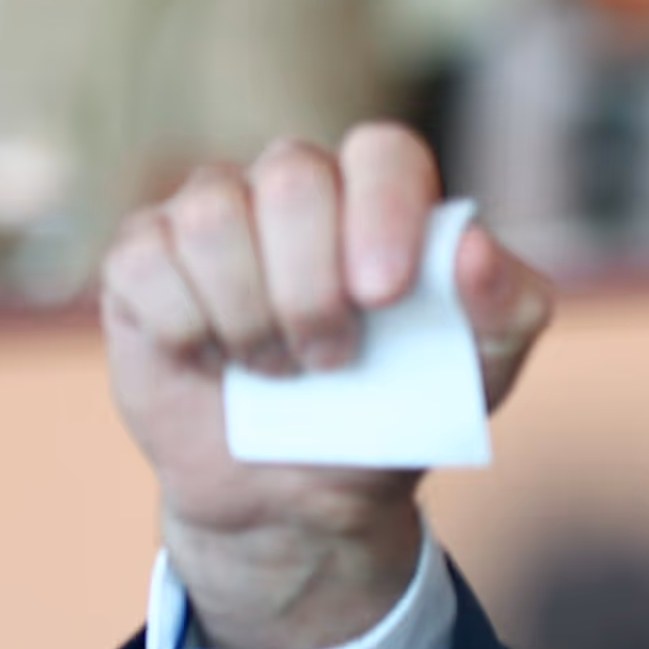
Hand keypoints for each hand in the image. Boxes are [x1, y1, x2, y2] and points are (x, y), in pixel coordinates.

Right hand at [96, 124, 557, 648]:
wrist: (304, 497)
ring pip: (212, 217)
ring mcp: (211, 215)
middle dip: (312, 287)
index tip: (385, 295)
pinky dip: (187, 331)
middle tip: (334, 359)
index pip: (383, 151)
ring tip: (279, 369)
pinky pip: (146, 263)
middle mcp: (292, 187)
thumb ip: (507, 309)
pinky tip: (214, 361)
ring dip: (250, 317)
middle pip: (291, 177)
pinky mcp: (141, 259)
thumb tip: (472, 251)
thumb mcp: (481, 375)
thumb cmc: (398, 412)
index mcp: (380, 197)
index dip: (383, 210)